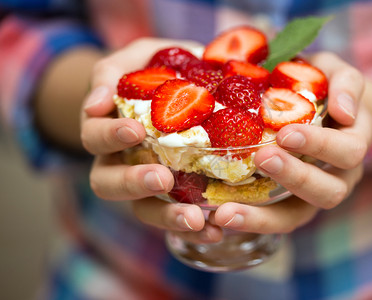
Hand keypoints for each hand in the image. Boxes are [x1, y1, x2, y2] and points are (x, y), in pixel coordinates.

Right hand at [80, 38, 219, 241]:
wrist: (186, 87)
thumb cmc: (157, 71)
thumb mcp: (136, 58)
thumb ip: (112, 72)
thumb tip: (97, 102)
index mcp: (107, 129)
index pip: (95, 136)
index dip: (109, 136)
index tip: (134, 130)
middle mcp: (119, 162)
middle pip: (107, 182)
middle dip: (133, 182)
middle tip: (162, 178)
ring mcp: (146, 183)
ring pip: (141, 209)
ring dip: (166, 217)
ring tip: (195, 220)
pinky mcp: (174, 197)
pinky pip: (176, 219)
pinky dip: (195, 230)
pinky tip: (216, 231)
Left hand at [208, 52, 371, 233]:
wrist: (330, 110)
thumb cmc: (328, 89)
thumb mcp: (338, 74)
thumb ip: (346, 83)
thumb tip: (345, 112)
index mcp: (354, 143)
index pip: (347, 152)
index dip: (320, 145)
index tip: (286, 134)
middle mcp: (340, 176)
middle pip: (329, 191)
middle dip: (294, 177)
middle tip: (262, 158)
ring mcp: (314, 193)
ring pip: (299, 215)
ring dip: (264, 216)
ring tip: (227, 212)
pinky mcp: (290, 203)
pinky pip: (275, 219)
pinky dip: (250, 221)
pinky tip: (221, 216)